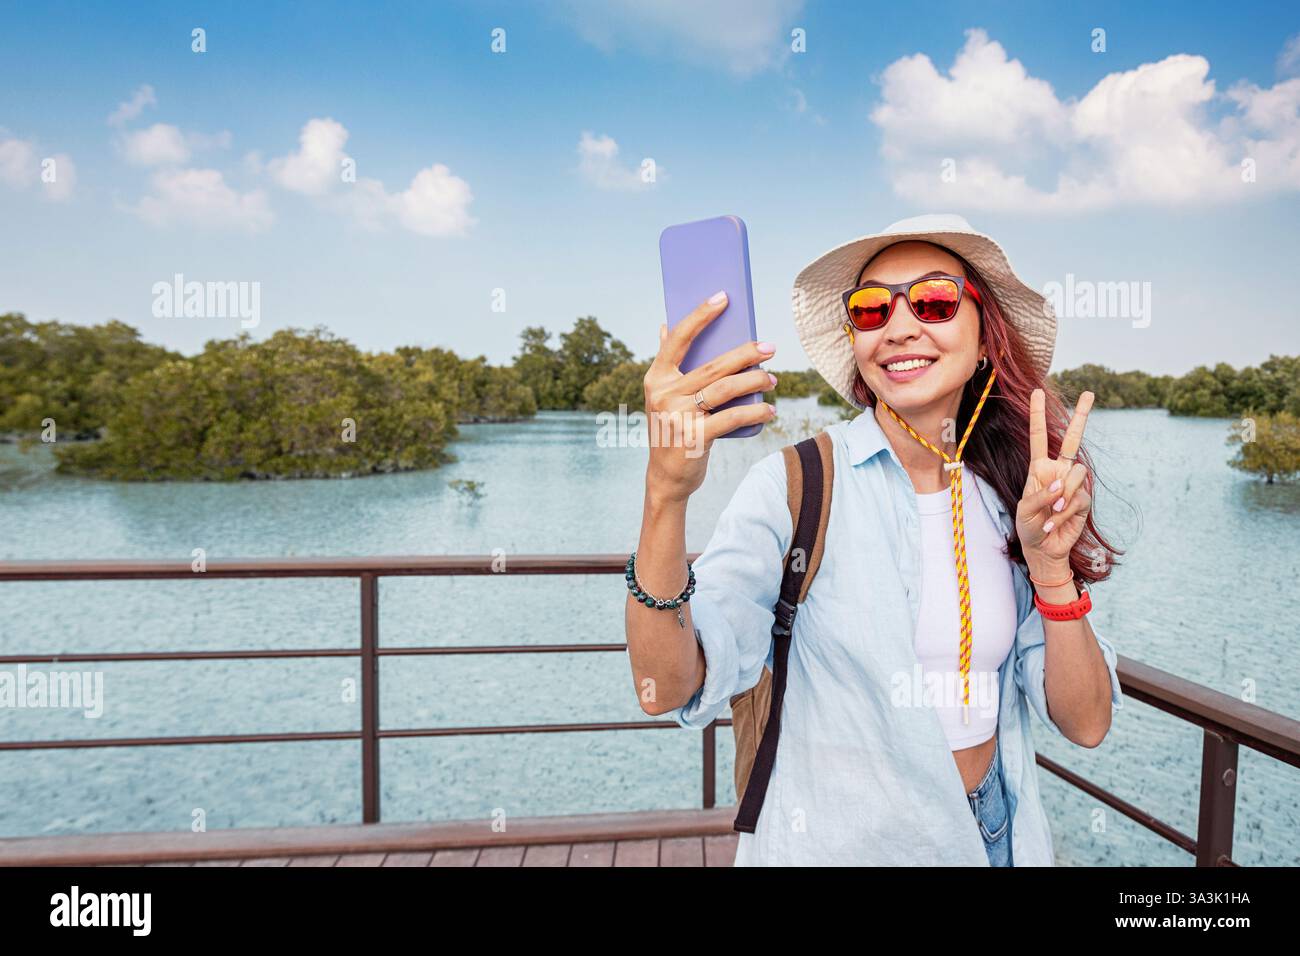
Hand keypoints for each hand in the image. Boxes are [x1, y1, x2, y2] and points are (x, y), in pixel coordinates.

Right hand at [642, 292, 776, 504]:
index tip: (723, 297)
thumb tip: (663, 325)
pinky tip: (769, 409)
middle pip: (713, 365)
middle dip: (746, 353)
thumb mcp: (663, 396)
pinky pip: (732, 417)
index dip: (701, 315)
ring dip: (755, 381)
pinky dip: (755, 412)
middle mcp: (663, 394)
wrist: (666, 477)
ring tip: (773, 379)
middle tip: (770, 348)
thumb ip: (666, 363)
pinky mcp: (693, 438)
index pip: (678, 338)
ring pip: (726, 389)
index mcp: (656, 378)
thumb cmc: (671, 429)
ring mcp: (677, 416)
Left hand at [1015, 389, 1093, 576]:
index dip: (1038, 415)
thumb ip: (1040, 495)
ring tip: (1051, 513)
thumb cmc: (1029, 526)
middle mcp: (1058, 471)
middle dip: (1081, 416)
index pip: (1039, 437)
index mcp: (1039, 468)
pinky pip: (1078, 498)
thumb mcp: (1025, 510)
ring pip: (1077, 474)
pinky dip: (1064, 513)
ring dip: (1062, 496)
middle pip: (1072, 439)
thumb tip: (1061, 485)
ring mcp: (1073, 484)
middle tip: (1089, 393)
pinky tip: (1054, 523)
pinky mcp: (1084, 500)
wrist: (1044, 548)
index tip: (1037, 392)